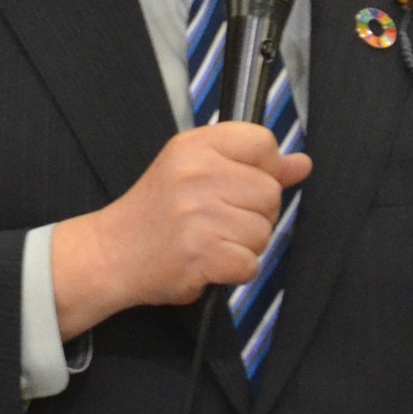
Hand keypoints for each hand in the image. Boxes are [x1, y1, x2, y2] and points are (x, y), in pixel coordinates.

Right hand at [50, 123, 312, 339]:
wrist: (110, 253)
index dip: (264, 169)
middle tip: (219, 222)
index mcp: (195, 145)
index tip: (240, 187)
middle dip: (255, 215)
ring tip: (211, 242)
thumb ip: (251, 165)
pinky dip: (234, 271)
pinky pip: (249, 264)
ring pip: (263, 232)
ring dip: (244, 246)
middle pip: (270, 192)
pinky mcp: (200, 253)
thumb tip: (302, 164)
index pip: (262, 142)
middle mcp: (196, 174)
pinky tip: (208, 263)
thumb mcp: (195, 171)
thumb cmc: (157, 211)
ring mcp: (198, 214)